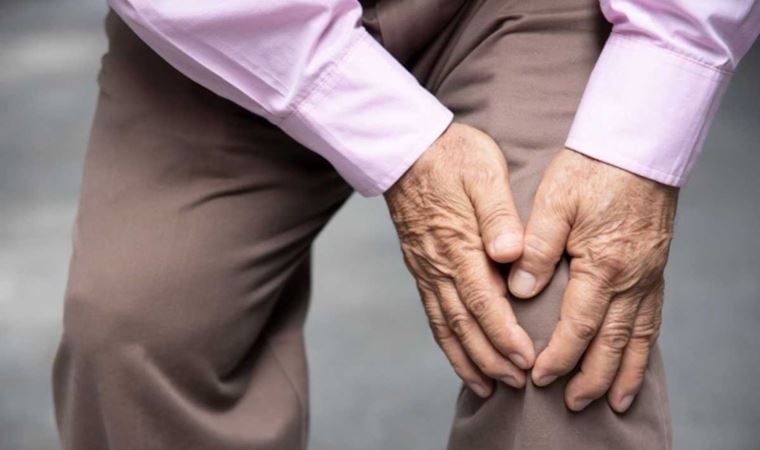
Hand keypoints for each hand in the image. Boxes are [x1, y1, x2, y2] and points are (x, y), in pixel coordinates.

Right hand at [385, 123, 535, 396]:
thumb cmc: (452, 156)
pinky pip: (432, 314)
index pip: (483, 301)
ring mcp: (425, 269)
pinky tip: (460, 357)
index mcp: (458, 244)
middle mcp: (438, 265)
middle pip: (464, 323)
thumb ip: (499, 215)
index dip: (504, 335)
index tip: (526, 360)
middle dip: (491, 358)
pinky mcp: (420, 268)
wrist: (406, 149)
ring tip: (489, 387)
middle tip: (517, 384)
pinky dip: (447, 342)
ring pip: (445, 325)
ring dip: (468, 359)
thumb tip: (510, 253)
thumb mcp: (484, 172)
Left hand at [508, 148, 677, 411]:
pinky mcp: (655, 268)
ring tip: (613, 401)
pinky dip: (644, 346)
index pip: (578, 326)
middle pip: (611, 342)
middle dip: (591, 377)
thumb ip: (535, 248)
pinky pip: (653, 318)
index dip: (559, 357)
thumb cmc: (591, 169)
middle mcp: (632, 278)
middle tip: (573, 403)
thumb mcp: (554, 201)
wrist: (637, 145)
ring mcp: (649, 275)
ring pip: (638, 337)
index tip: (539, 377)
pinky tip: (635, 358)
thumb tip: (519, 291)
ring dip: (623, 372)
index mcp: (603, 265)